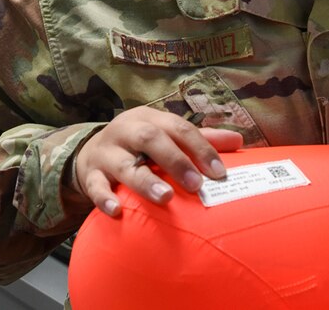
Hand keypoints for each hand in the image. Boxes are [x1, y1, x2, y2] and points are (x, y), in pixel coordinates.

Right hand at [72, 106, 242, 216]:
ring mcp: (106, 152)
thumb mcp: (165, 135)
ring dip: (145, 181)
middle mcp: (126, 130)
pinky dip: (105, 198)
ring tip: (165, 198)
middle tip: (196, 185)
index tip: (219, 173)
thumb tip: (239, 140)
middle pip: (149, 138)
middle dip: (174, 160)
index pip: (178, 127)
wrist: (90, 152)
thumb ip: (200, 139)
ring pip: (123, 164)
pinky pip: (95, 186)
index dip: (200, 147)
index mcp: (149, 118)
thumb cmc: (139, 145)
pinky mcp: (90, 174)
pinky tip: (117, 210)